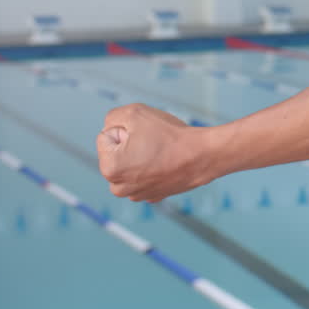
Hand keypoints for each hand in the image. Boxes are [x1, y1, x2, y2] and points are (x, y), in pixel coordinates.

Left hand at [97, 103, 212, 202]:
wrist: (202, 155)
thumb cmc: (169, 135)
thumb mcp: (135, 113)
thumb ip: (112, 117)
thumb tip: (111, 129)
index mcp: (109, 169)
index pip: (105, 137)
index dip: (125, 129)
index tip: (143, 134)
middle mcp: (119, 187)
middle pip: (116, 153)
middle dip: (128, 145)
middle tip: (152, 143)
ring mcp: (137, 194)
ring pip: (130, 165)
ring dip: (140, 156)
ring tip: (160, 152)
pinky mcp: (153, 196)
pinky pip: (145, 175)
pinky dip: (152, 167)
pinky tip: (166, 162)